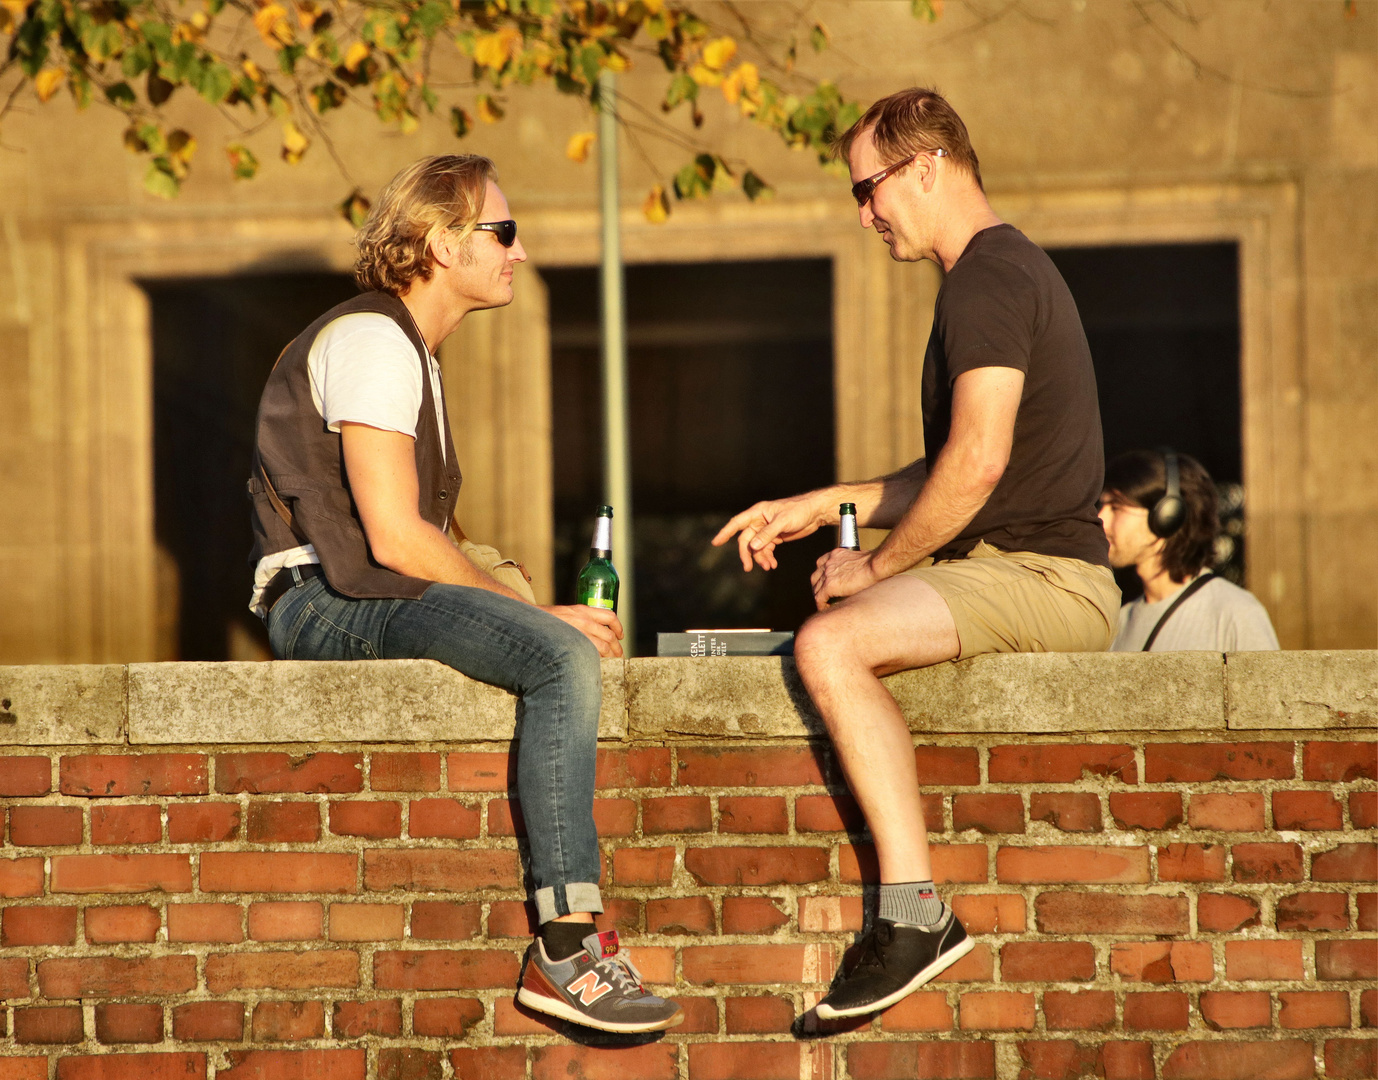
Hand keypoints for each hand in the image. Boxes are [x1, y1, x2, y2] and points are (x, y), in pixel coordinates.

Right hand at [544, 605, 624, 657]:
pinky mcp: (571, 644)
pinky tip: (597, 664)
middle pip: (609, 636)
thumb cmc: (547, 620)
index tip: (620, 636)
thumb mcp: (567, 613)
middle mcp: (583, 620)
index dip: (618, 627)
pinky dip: (597, 660)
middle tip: (618, 655)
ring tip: (611, 662)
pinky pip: (591, 654)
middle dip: (616, 648)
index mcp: (583, 610)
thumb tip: (595, 632)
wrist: (529, 623)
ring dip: (610, 656)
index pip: (609, 616)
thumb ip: (581, 619)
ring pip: (603, 647)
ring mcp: (578, 633)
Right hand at [712, 495, 828, 571]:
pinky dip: (768, 558)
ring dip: (760, 558)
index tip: (715, 543)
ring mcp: (766, 530)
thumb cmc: (799, 511)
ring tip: (769, 566)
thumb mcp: (783, 522)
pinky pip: (766, 549)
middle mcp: (759, 521)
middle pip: (746, 540)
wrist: (815, 512)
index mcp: (758, 513)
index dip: (725, 533)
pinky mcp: (775, 537)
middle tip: (749, 568)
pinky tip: (773, 564)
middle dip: (747, 554)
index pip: (737, 523)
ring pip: (756, 547)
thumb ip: (768, 534)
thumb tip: (753, 546)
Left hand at [811, 548, 880, 610]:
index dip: (822, 576)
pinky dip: (821, 605)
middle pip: (815, 577)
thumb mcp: (860, 559)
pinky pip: (819, 598)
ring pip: (816, 589)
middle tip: (825, 597)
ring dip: (819, 597)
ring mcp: (827, 574)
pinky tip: (827, 609)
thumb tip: (856, 575)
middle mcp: (828, 562)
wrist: (876, 565)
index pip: (821, 565)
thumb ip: (853, 566)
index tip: (826, 584)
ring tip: (826, 605)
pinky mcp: (829, 585)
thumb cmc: (875, 564)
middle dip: (818, 587)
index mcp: (835, 555)